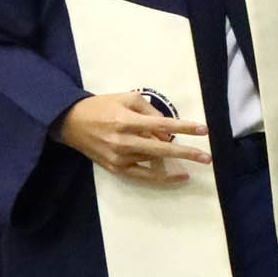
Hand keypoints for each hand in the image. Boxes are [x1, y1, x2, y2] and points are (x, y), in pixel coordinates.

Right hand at [56, 92, 210, 185]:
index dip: (184, 128)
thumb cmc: (102, 107)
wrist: (70, 122)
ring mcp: (118, 157)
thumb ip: (150, 113)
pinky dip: (161, 177)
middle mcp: (122, 141)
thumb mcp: (127, 99)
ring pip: (153, 160)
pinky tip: (178, 176)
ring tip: (195, 158)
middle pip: (161, 148)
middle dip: (186, 153)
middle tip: (207, 157)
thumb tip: (168, 131)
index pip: (162, 125)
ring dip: (173, 159)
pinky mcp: (114, 168)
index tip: (204, 130)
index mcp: (126, 121)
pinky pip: (142, 175)